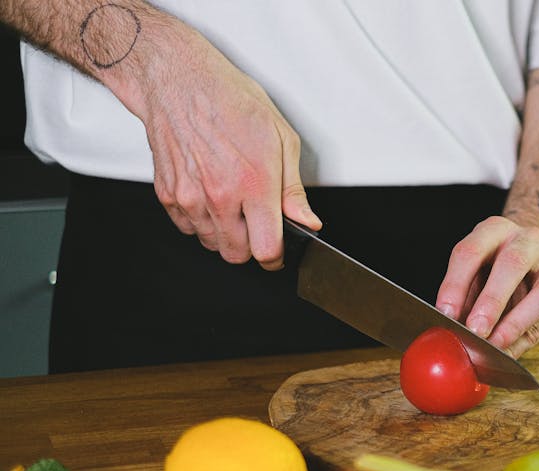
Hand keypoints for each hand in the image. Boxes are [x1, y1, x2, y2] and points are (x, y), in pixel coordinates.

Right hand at [134, 33, 320, 268]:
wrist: (181, 82)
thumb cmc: (231, 102)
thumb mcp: (282, 139)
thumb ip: (294, 190)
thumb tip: (307, 220)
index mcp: (253, 184)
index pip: (267, 249)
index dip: (277, 257)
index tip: (279, 251)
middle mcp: (219, 196)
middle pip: (237, 255)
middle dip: (252, 246)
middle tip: (258, 224)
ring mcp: (189, 197)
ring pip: (212, 244)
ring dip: (226, 234)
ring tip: (233, 203)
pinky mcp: (168, 194)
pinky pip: (188, 228)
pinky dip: (201, 221)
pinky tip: (211, 195)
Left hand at [435, 216, 538, 357]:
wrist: (534, 262)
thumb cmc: (493, 270)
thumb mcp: (472, 272)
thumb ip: (462, 296)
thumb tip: (449, 327)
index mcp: (496, 230)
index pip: (472, 251)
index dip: (456, 284)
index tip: (445, 313)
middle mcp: (529, 241)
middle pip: (514, 263)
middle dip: (493, 300)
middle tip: (475, 329)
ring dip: (517, 323)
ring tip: (495, 345)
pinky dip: (524, 340)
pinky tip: (507, 353)